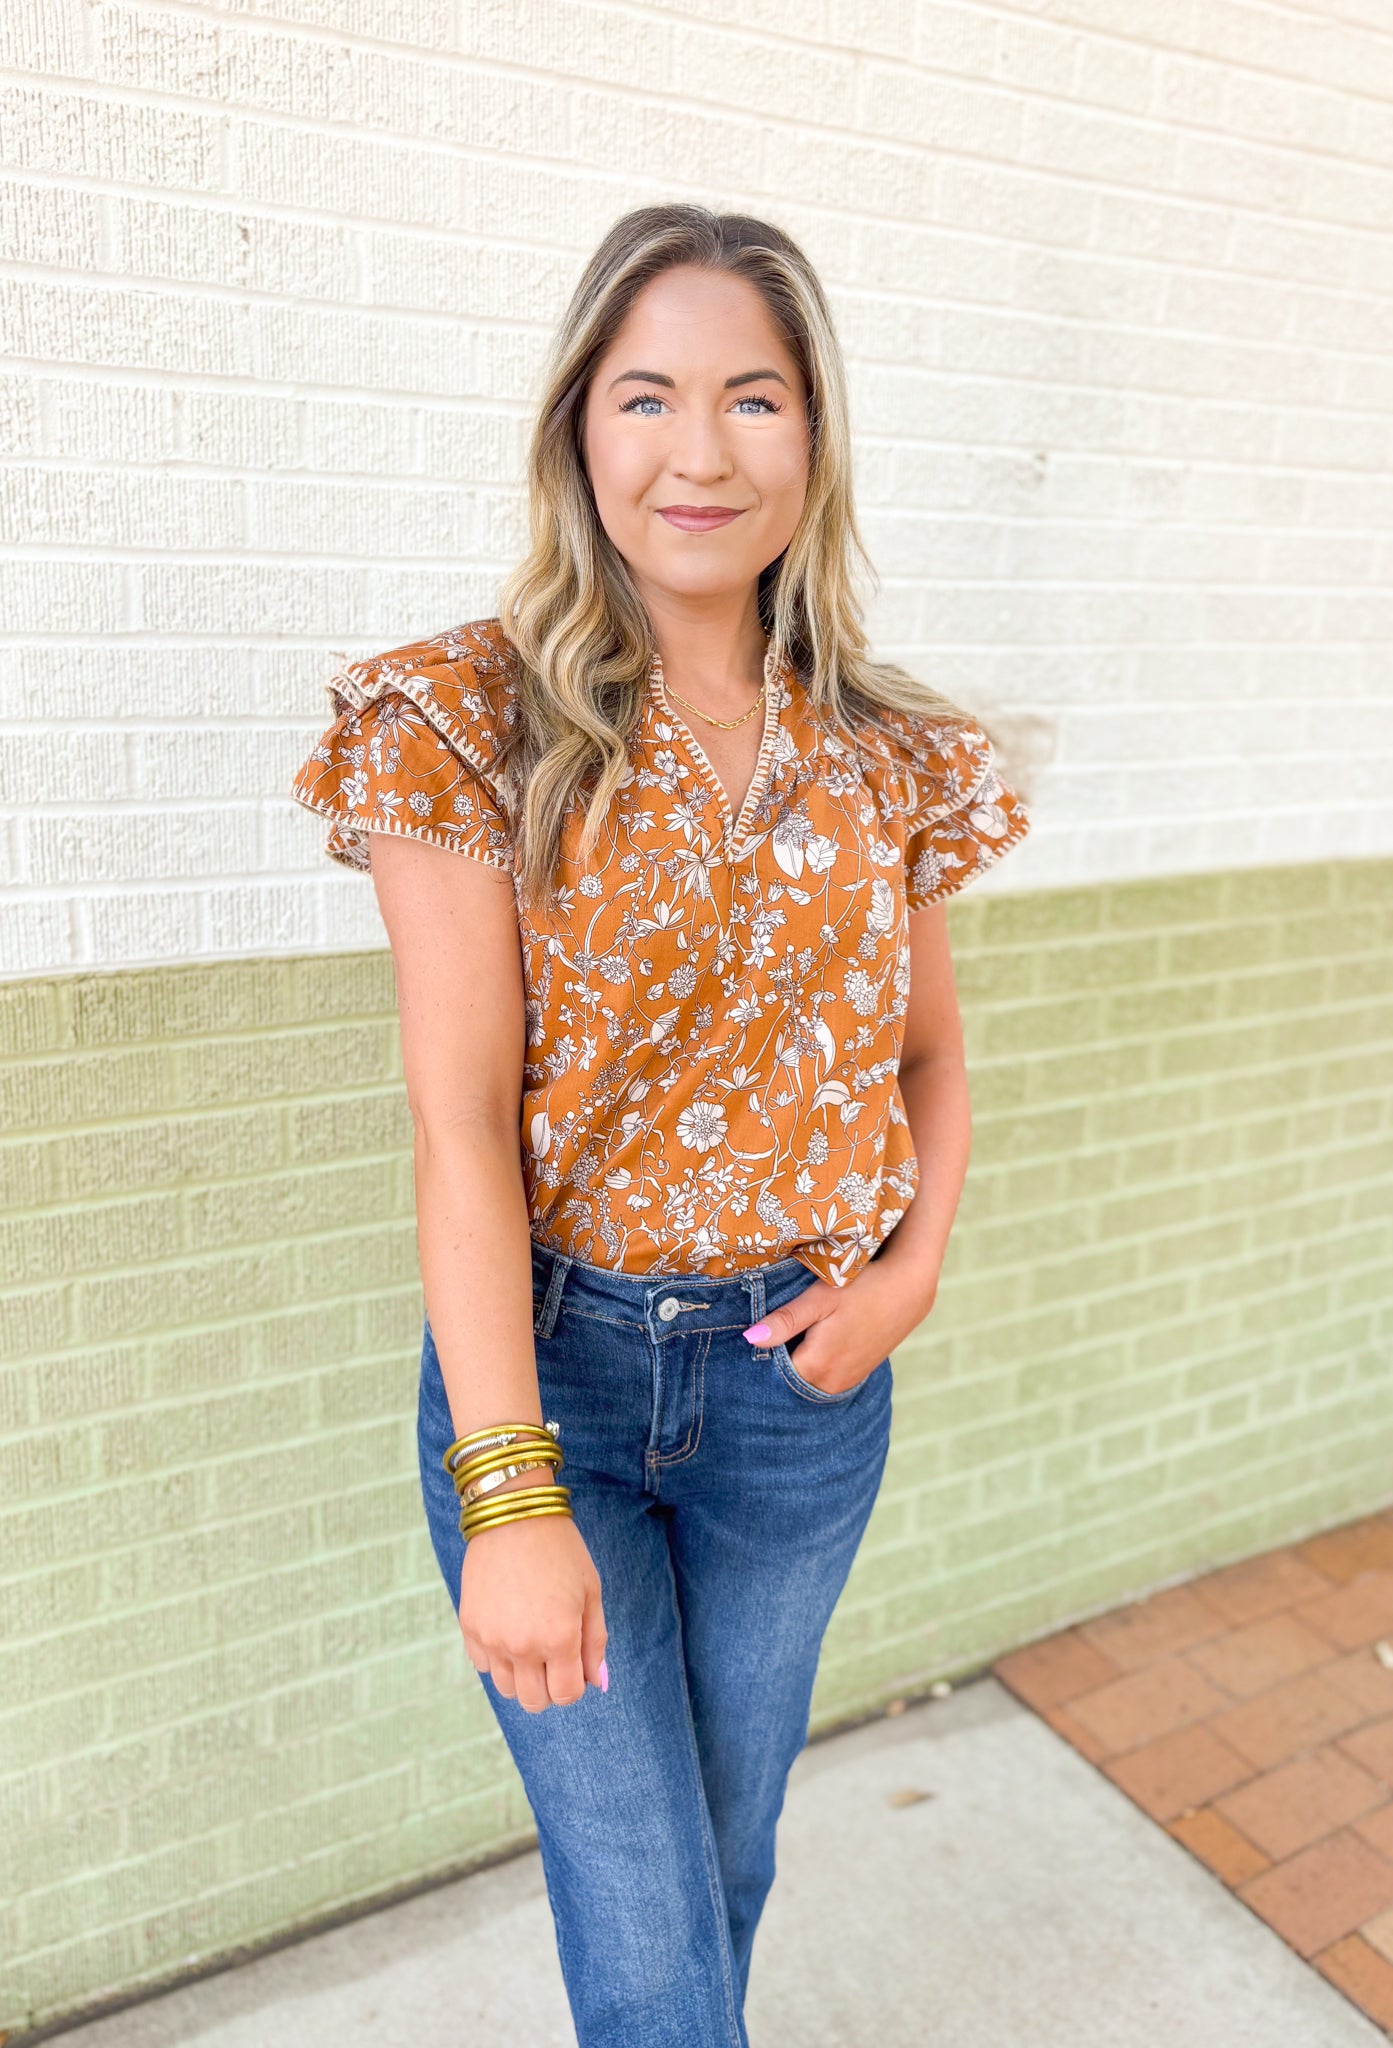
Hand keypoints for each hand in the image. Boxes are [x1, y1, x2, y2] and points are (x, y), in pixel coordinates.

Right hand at [458, 1474, 607, 1712]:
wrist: (513, 1515)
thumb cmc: (560, 1551)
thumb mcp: (590, 1592)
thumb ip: (595, 1642)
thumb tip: (596, 1682)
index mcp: (559, 1638)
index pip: (566, 1695)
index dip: (574, 1683)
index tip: (572, 1661)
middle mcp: (523, 1646)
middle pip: (534, 1701)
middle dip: (548, 1686)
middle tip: (552, 1654)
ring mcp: (492, 1639)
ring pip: (506, 1689)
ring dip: (521, 1675)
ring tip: (529, 1638)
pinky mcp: (469, 1628)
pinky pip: (484, 1665)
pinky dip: (496, 1657)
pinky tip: (507, 1626)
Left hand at [745, 1258, 937, 1395]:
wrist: (908, 1289)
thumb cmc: (862, 1288)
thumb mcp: (820, 1298)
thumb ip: (786, 1321)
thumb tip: (750, 1339)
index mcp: (817, 1367)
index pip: (771, 1373)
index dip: (759, 1355)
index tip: (750, 1336)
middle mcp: (831, 1384)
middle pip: (788, 1380)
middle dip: (775, 1362)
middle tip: (767, 1332)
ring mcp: (846, 1382)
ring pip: (807, 1379)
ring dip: (796, 1362)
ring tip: (791, 1334)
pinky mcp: (856, 1375)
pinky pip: (824, 1377)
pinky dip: (814, 1364)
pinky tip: (813, 1340)